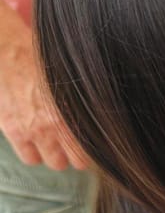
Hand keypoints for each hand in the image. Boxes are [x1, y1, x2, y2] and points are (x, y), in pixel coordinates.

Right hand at [0, 22, 85, 171]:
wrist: (6, 48)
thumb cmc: (41, 56)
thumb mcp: (74, 77)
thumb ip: (88, 101)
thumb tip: (106, 112)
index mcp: (77, 111)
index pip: (97, 147)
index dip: (98, 147)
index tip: (96, 143)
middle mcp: (58, 125)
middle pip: (79, 161)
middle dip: (79, 153)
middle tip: (75, 142)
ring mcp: (35, 130)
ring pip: (55, 163)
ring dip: (57, 155)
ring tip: (55, 142)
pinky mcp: (13, 130)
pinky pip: (30, 158)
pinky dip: (34, 154)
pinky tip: (36, 141)